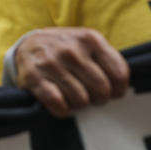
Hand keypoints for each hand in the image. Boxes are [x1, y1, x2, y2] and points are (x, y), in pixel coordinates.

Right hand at [14, 28, 128, 117]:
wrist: (28, 45)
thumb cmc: (65, 49)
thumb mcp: (87, 43)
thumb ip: (106, 59)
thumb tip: (122, 88)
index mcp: (89, 39)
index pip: (119, 74)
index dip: (119, 90)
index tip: (113, 93)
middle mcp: (71, 49)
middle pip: (101, 89)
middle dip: (99, 99)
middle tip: (91, 96)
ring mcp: (51, 63)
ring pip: (81, 100)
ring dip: (79, 104)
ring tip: (74, 96)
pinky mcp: (33, 77)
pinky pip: (59, 105)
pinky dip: (63, 110)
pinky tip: (61, 102)